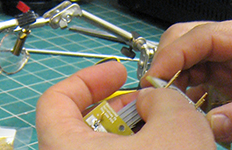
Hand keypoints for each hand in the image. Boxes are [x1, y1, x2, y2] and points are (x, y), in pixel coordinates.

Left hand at [36, 61, 214, 148]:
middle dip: (120, 108)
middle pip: (82, 124)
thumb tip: (155, 99)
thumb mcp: (176, 123)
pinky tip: (166, 148)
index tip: (116, 74)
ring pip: (101, 149)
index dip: (88, 79)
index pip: (55, 100)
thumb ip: (162, 96)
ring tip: (165, 130)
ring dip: (133, 135)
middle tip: (147, 104)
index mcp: (65, 147)